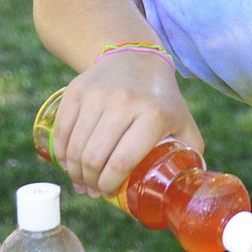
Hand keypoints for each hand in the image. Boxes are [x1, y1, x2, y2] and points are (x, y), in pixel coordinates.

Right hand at [50, 52, 202, 196]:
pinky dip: (61, 152)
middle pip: (95, 157)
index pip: (123, 161)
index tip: (108, 193)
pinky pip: (62, 130)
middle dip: (91, 181)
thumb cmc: (162, 100)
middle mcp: (125, 103)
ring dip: (74, 171)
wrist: (136, 59)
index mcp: (154, 116)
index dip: (111, 184)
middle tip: (93, 189)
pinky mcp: (78, 90)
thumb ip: (191, 152)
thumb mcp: (184, 122)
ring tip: (81, 179)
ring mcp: (98, 95)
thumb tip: (184, 186)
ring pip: (76, 147)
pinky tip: (68, 162)